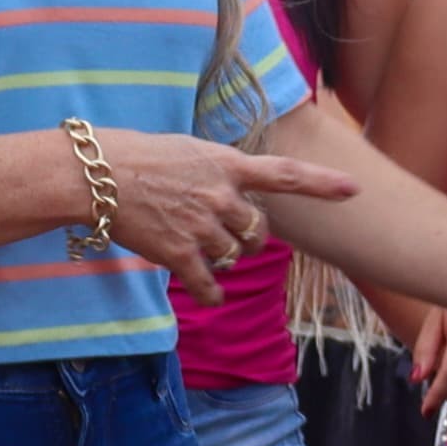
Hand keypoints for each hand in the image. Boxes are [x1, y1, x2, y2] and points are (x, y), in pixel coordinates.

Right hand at [86, 127, 351, 303]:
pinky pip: (208, 283)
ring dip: (224, 259)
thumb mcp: (185, 149)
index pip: (285, 174)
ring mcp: (202, 226)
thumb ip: (216, 171)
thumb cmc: (132, 156)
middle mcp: (221, 196)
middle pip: (257, 231)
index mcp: (226, 164)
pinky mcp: (180, 253)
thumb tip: (227, 192)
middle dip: (249, 238)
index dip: (321, 183)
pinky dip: (210, 293)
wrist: (92, 176)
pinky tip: (208, 296)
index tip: (353, 189)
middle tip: (227, 234)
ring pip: (233, 256)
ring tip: (199, 248)